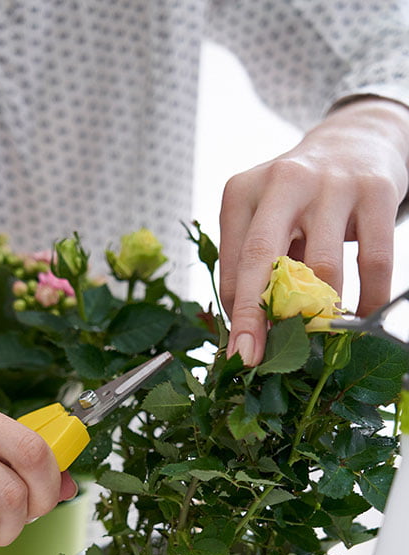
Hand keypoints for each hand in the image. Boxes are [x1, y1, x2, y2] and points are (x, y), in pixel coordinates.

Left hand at [219, 98, 408, 364]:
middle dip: (256, 316)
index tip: (240, 352)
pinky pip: (373, 260)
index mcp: (243, 192)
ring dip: (321, 313)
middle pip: (262, 257)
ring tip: (320, 342)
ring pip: (322, 266)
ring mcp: (331, 183)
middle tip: (256, 359)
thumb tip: (255, 333)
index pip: (234, 263)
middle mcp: (282, 181)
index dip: (238, 312)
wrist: (357, 140)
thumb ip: (256, 266)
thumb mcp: (266, 219)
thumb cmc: (300, 198)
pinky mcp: (376, 190)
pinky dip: (369, 299)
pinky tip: (362, 320)